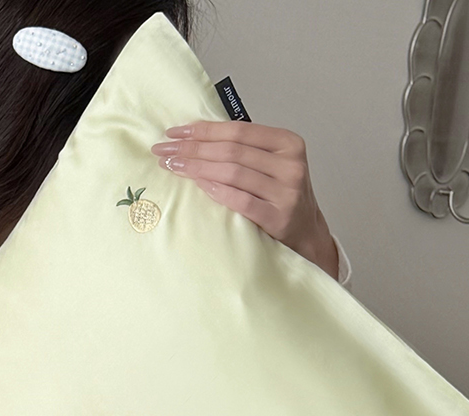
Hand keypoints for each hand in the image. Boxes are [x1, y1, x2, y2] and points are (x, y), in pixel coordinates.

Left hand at [151, 122, 340, 279]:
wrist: (305, 232)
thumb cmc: (280, 196)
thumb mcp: (270, 165)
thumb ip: (245, 151)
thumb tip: (196, 137)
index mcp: (287, 143)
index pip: (239, 130)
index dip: (204, 130)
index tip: (175, 131)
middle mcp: (289, 164)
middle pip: (232, 151)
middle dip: (193, 148)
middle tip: (163, 149)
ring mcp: (286, 191)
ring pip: (233, 173)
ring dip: (197, 168)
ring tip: (171, 165)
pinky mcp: (277, 216)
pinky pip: (240, 201)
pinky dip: (216, 190)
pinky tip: (196, 185)